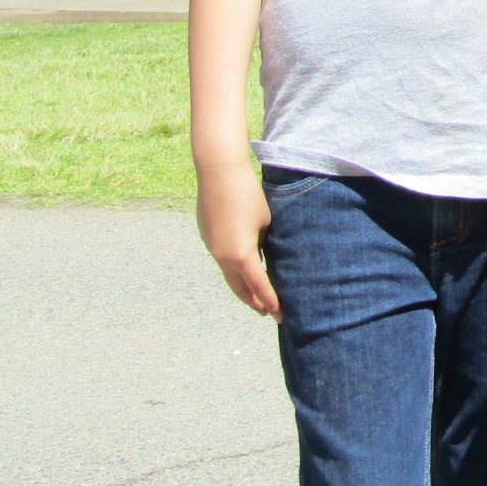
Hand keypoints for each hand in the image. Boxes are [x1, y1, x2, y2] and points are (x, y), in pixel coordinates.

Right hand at [196, 163, 280, 319]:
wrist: (219, 172)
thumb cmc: (249, 194)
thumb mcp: (266, 222)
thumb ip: (264, 244)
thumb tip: (262, 255)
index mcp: (241, 255)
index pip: (259, 286)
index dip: (270, 300)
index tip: (279, 313)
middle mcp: (223, 256)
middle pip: (239, 287)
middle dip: (253, 301)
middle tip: (267, 311)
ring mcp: (212, 246)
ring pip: (229, 274)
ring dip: (242, 286)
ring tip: (255, 295)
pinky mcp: (207, 235)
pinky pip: (222, 258)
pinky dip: (233, 269)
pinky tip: (241, 269)